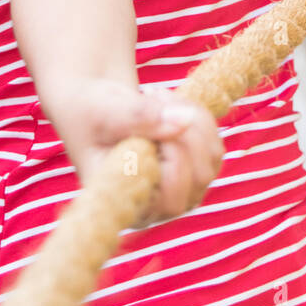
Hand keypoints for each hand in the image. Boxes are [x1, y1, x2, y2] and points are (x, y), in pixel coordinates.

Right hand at [44, 76, 223, 219]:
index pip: (171, 198)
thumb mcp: (105, 111)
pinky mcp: (195, 171)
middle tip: (151, 99)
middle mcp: (156, 207)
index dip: (174, 158)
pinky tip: (168, 106)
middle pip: (199, 177)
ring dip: (191, 119)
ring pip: (211, 159)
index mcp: (126, 203)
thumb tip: (183, 121)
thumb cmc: (90, 113)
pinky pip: (215, 146)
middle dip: (184, 131)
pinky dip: (197, 117)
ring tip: (155, 99)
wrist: (95, 106)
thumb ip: (140, 117)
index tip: (151, 120)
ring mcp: (180, 191)